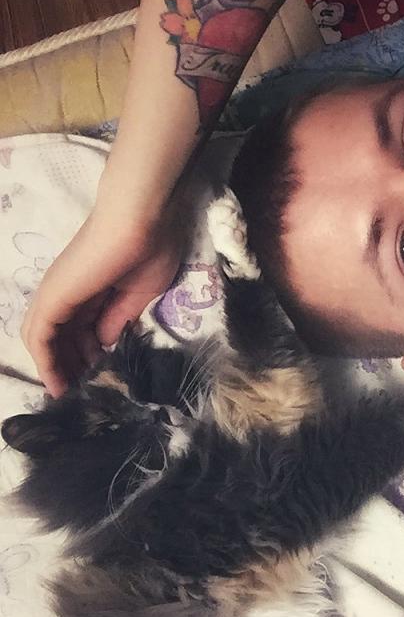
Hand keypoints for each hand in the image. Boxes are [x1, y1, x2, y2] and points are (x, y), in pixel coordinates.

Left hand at [22, 205, 183, 395]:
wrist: (143, 221)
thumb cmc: (150, 249)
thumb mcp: (139, 295)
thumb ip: (119, 319)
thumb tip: (106, 343)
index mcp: (91, 289)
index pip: (80, 329)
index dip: (88, 355)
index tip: (100, 379)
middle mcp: (68, 292)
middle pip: (59, 337)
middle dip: (70, 367)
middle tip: (84, 394)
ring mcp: (57, 294)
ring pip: (44, 340)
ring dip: (55, 369)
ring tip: (69, 396)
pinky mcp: (53, 298)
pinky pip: (40, 338)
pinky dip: (46, 364)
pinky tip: (58, 386)